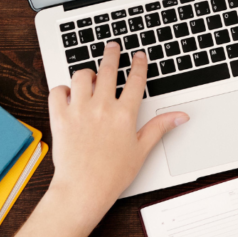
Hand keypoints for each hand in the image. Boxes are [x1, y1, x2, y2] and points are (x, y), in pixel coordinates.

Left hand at [47, 42, 188, 233]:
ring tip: (90, 75)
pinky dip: (61, 89)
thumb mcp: (142, 150)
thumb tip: (180, 116)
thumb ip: (160, 127)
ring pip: (81, 76)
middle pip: (108, 69)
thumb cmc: (112, 174)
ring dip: (86, 73)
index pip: (135, 80)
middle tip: (113, 46)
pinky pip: (57, 92)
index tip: (139, 56)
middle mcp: (101, 107)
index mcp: (124, 114)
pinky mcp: (60, 117)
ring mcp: (79, 110)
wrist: (83, 189)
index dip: (139, 64)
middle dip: (112, 54)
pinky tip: (67, 94)